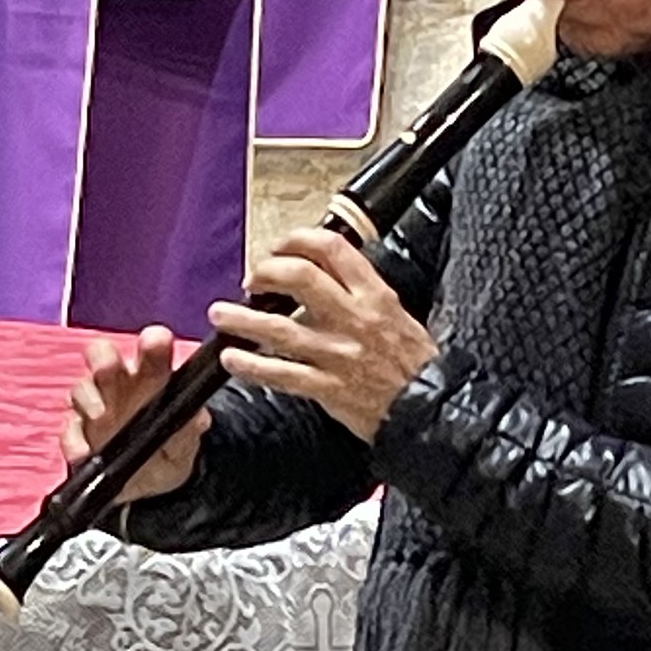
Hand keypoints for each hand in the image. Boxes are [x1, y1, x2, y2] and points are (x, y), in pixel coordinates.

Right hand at [61, 324, 208, 502]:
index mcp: (151, 376)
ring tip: (99, 415)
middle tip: (107, 368)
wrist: (150, 486)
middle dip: (103, 359)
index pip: (150, 350)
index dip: (152, 342)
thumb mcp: (185, 443)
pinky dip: (74, 441)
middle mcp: (119, 385)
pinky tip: (84, 452)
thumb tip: (198, 419)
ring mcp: (94, 408)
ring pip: (81, 390)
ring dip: (87, 398)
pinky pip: (69, 432)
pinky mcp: (78, 435)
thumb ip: (188, 429)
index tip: (156, 341)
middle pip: (102, 357)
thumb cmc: (168, 449)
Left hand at [210, 227, 436, 441]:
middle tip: (251, 279)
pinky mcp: (328, 387)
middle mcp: (354, 319)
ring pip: (280, 328)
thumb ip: (361, 293)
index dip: (296, 241)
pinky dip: (251, 365)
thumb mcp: (398, 314)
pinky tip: (232, 358)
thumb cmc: (414, 364)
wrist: (431, 410)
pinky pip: (281, 374)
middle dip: (266, 272)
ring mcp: (338, 354)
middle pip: (300, 278)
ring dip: (243, 318)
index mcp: (374, 295)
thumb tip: (324, 274)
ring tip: (220, 314)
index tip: (279, 248)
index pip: (332, 249)